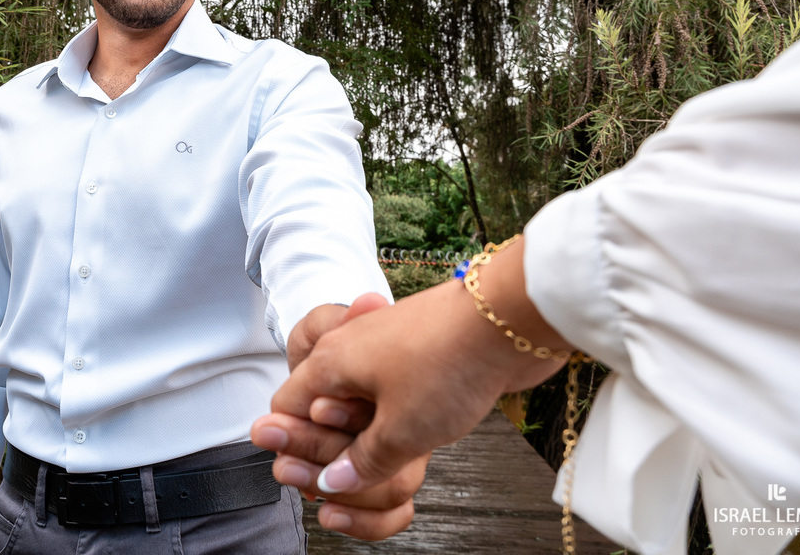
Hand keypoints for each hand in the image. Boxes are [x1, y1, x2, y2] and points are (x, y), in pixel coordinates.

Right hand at [269, 293, 429, 538]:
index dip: (293, 447)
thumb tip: (334, 482)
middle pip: (321, 408)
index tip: (308, 478)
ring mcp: (387, 352)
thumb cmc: (451, 360)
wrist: (511, 318)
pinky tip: (414, 440)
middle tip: (346, 481)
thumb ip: (361, 461)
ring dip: (366, 439)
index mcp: (332, 361)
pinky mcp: (419, 358)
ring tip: (384, 465)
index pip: (287, 407)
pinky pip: (393, 397)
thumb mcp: (400, 431)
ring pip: (360, 405)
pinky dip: (395, 422)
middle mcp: (352, 351)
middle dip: (329, 449)